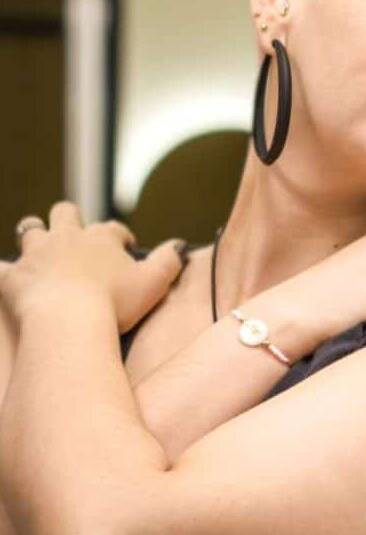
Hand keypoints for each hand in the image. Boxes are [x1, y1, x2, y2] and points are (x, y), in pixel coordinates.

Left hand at [0, 203, 184, 332]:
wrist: (68, 321)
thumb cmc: (114, 302)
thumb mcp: (154, 281)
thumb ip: (170, 260)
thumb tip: (179, 246)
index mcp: (102, 238)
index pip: (113, 229)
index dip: (120, 236)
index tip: (125, 247)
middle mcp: (67, 237)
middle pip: (65, 213)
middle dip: (69, 218)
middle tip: (76, 235)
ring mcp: (37, 255)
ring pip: (31, 229)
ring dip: (35, 234)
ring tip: (40, 246)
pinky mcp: (12, 276)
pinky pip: (2, 268)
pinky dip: (5, 271)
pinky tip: (8, 276)